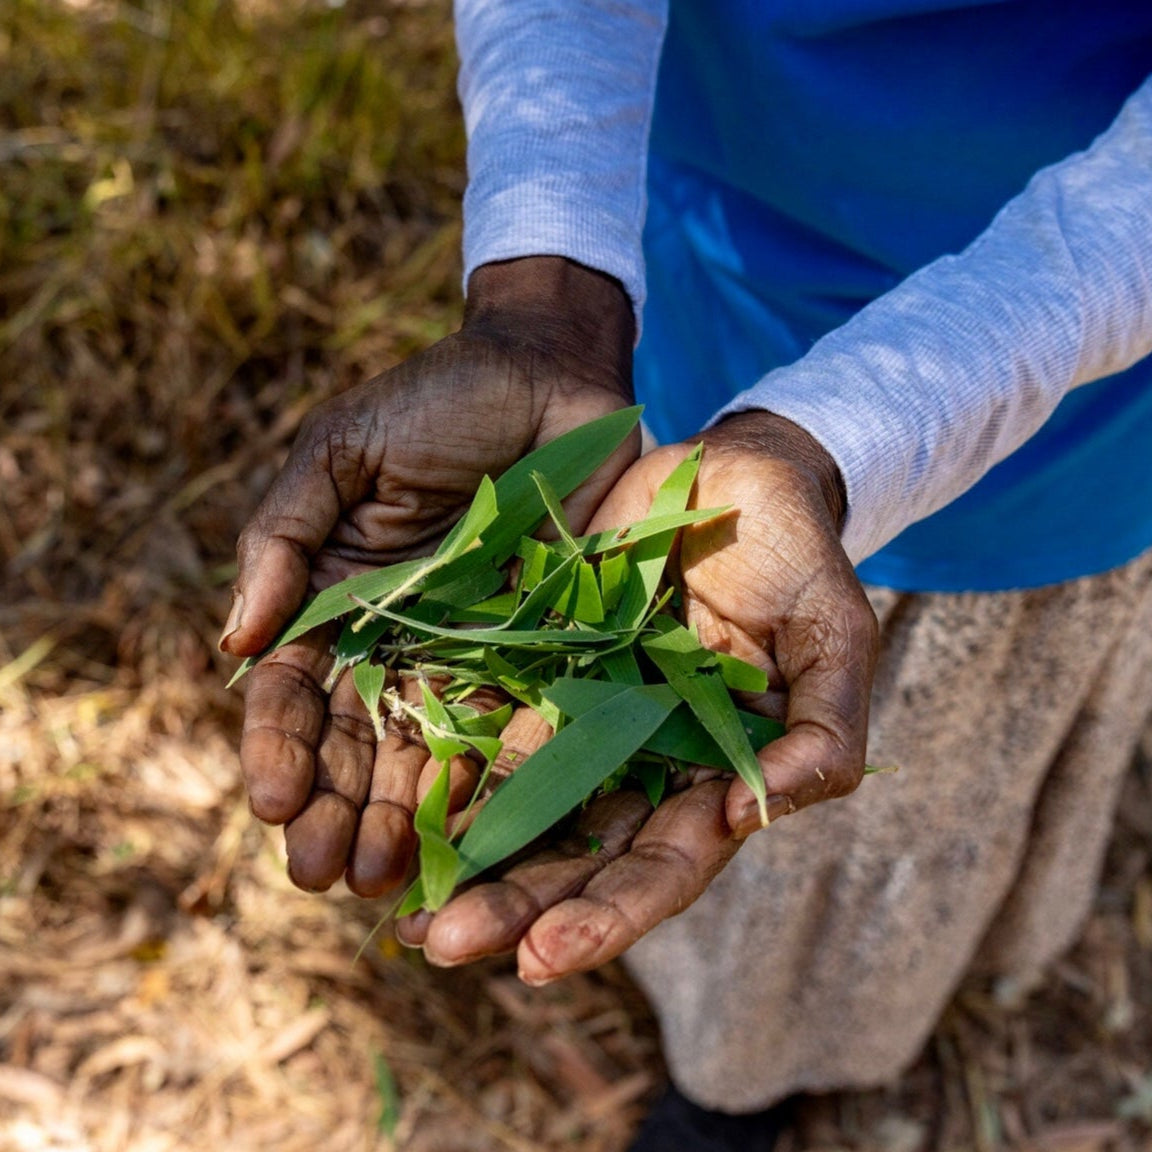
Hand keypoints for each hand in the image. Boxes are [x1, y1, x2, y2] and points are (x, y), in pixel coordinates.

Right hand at [222, 257, 639, 895]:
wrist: (551, 376)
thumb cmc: (436, 402)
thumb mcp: (340, 452)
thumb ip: (282, 538)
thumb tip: (233, 644)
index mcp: (339, 600)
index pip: (295, 690)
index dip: (279, 748)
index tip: (274, 803)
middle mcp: (401, 642)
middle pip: (357, 742)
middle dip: (336, 808)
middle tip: (325, 873)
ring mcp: (474, 654)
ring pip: (428, 754)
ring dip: (402, 820)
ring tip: (386, 881)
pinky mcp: (547, 653)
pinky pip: (516, 726)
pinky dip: (492, 784)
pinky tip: (478, 837)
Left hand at [397, 412, 878, 981]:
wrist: (732, 473)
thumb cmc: (797, 553)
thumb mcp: (834, 635)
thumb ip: (820, 730)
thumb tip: (752, 816)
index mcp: (715, 776)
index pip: (664, 868)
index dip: (608, 915)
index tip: (543, 955)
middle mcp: (643, 765)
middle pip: (576, 857)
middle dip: (513, 908)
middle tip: (439, 944)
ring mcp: (585, 720)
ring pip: (519, 808)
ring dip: (463, 860)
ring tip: (394, 908)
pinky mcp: (539, 670)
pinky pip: (486, 727)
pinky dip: (444, 770)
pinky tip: (394, 803)